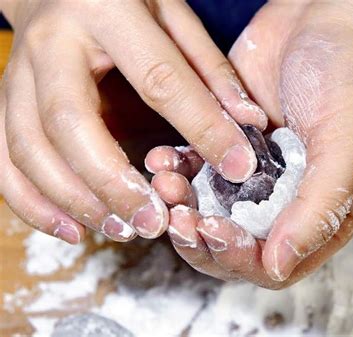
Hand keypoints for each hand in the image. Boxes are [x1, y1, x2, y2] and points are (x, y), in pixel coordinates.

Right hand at [0, 0, 266, 242]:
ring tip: (122, 230)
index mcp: (106, 10)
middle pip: (71, 124)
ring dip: (73, 201)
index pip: (159, 79)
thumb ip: (210, 67)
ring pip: (28, 149)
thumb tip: (249, 123)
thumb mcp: (173, 13)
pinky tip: (72, 229)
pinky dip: (32, 203)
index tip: (236, 168)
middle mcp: (51, 44)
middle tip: (153, 222)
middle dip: (113, 183)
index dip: (202, 127)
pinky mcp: (3, 102)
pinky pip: (3, 160)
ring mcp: (18, 75)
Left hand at [145, 0, 352, 286]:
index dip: (238, 257)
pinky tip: (163, 159)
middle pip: (232, 247)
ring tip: (166, 180)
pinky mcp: (226, 148)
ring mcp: (252, 177)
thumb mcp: (344, 142)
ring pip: (206, 214)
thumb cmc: (346, 77)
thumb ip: (320, 207)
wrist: (320, 19)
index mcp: (320, 213)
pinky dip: (174, 172)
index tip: (213, 228)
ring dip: (180, 206)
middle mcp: (283, 202)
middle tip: (179, 215)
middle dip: (200, 237)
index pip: (272, 264)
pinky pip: (193, 174)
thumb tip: (280, 264)